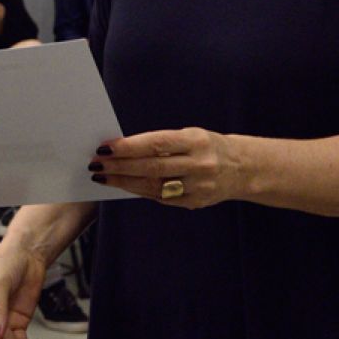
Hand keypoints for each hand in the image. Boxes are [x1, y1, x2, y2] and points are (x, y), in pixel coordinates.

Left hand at [88, 127, 240, 208]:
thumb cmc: (205, 146)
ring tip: (103, 177)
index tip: (105, 148)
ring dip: (124, 182)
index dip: (129, 147)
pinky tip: (124, 185)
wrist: (241, 168)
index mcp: (196, 142)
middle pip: (153, 167)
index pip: (157, 144)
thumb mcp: (189, 135)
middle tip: (96, 164)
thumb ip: (161, 142)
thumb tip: (122, 148)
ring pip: (154, 186)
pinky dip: (140, 191)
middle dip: (120, 166)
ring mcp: (198, 187)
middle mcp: (199, 165)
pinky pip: (161, 198)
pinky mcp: (195, 203)